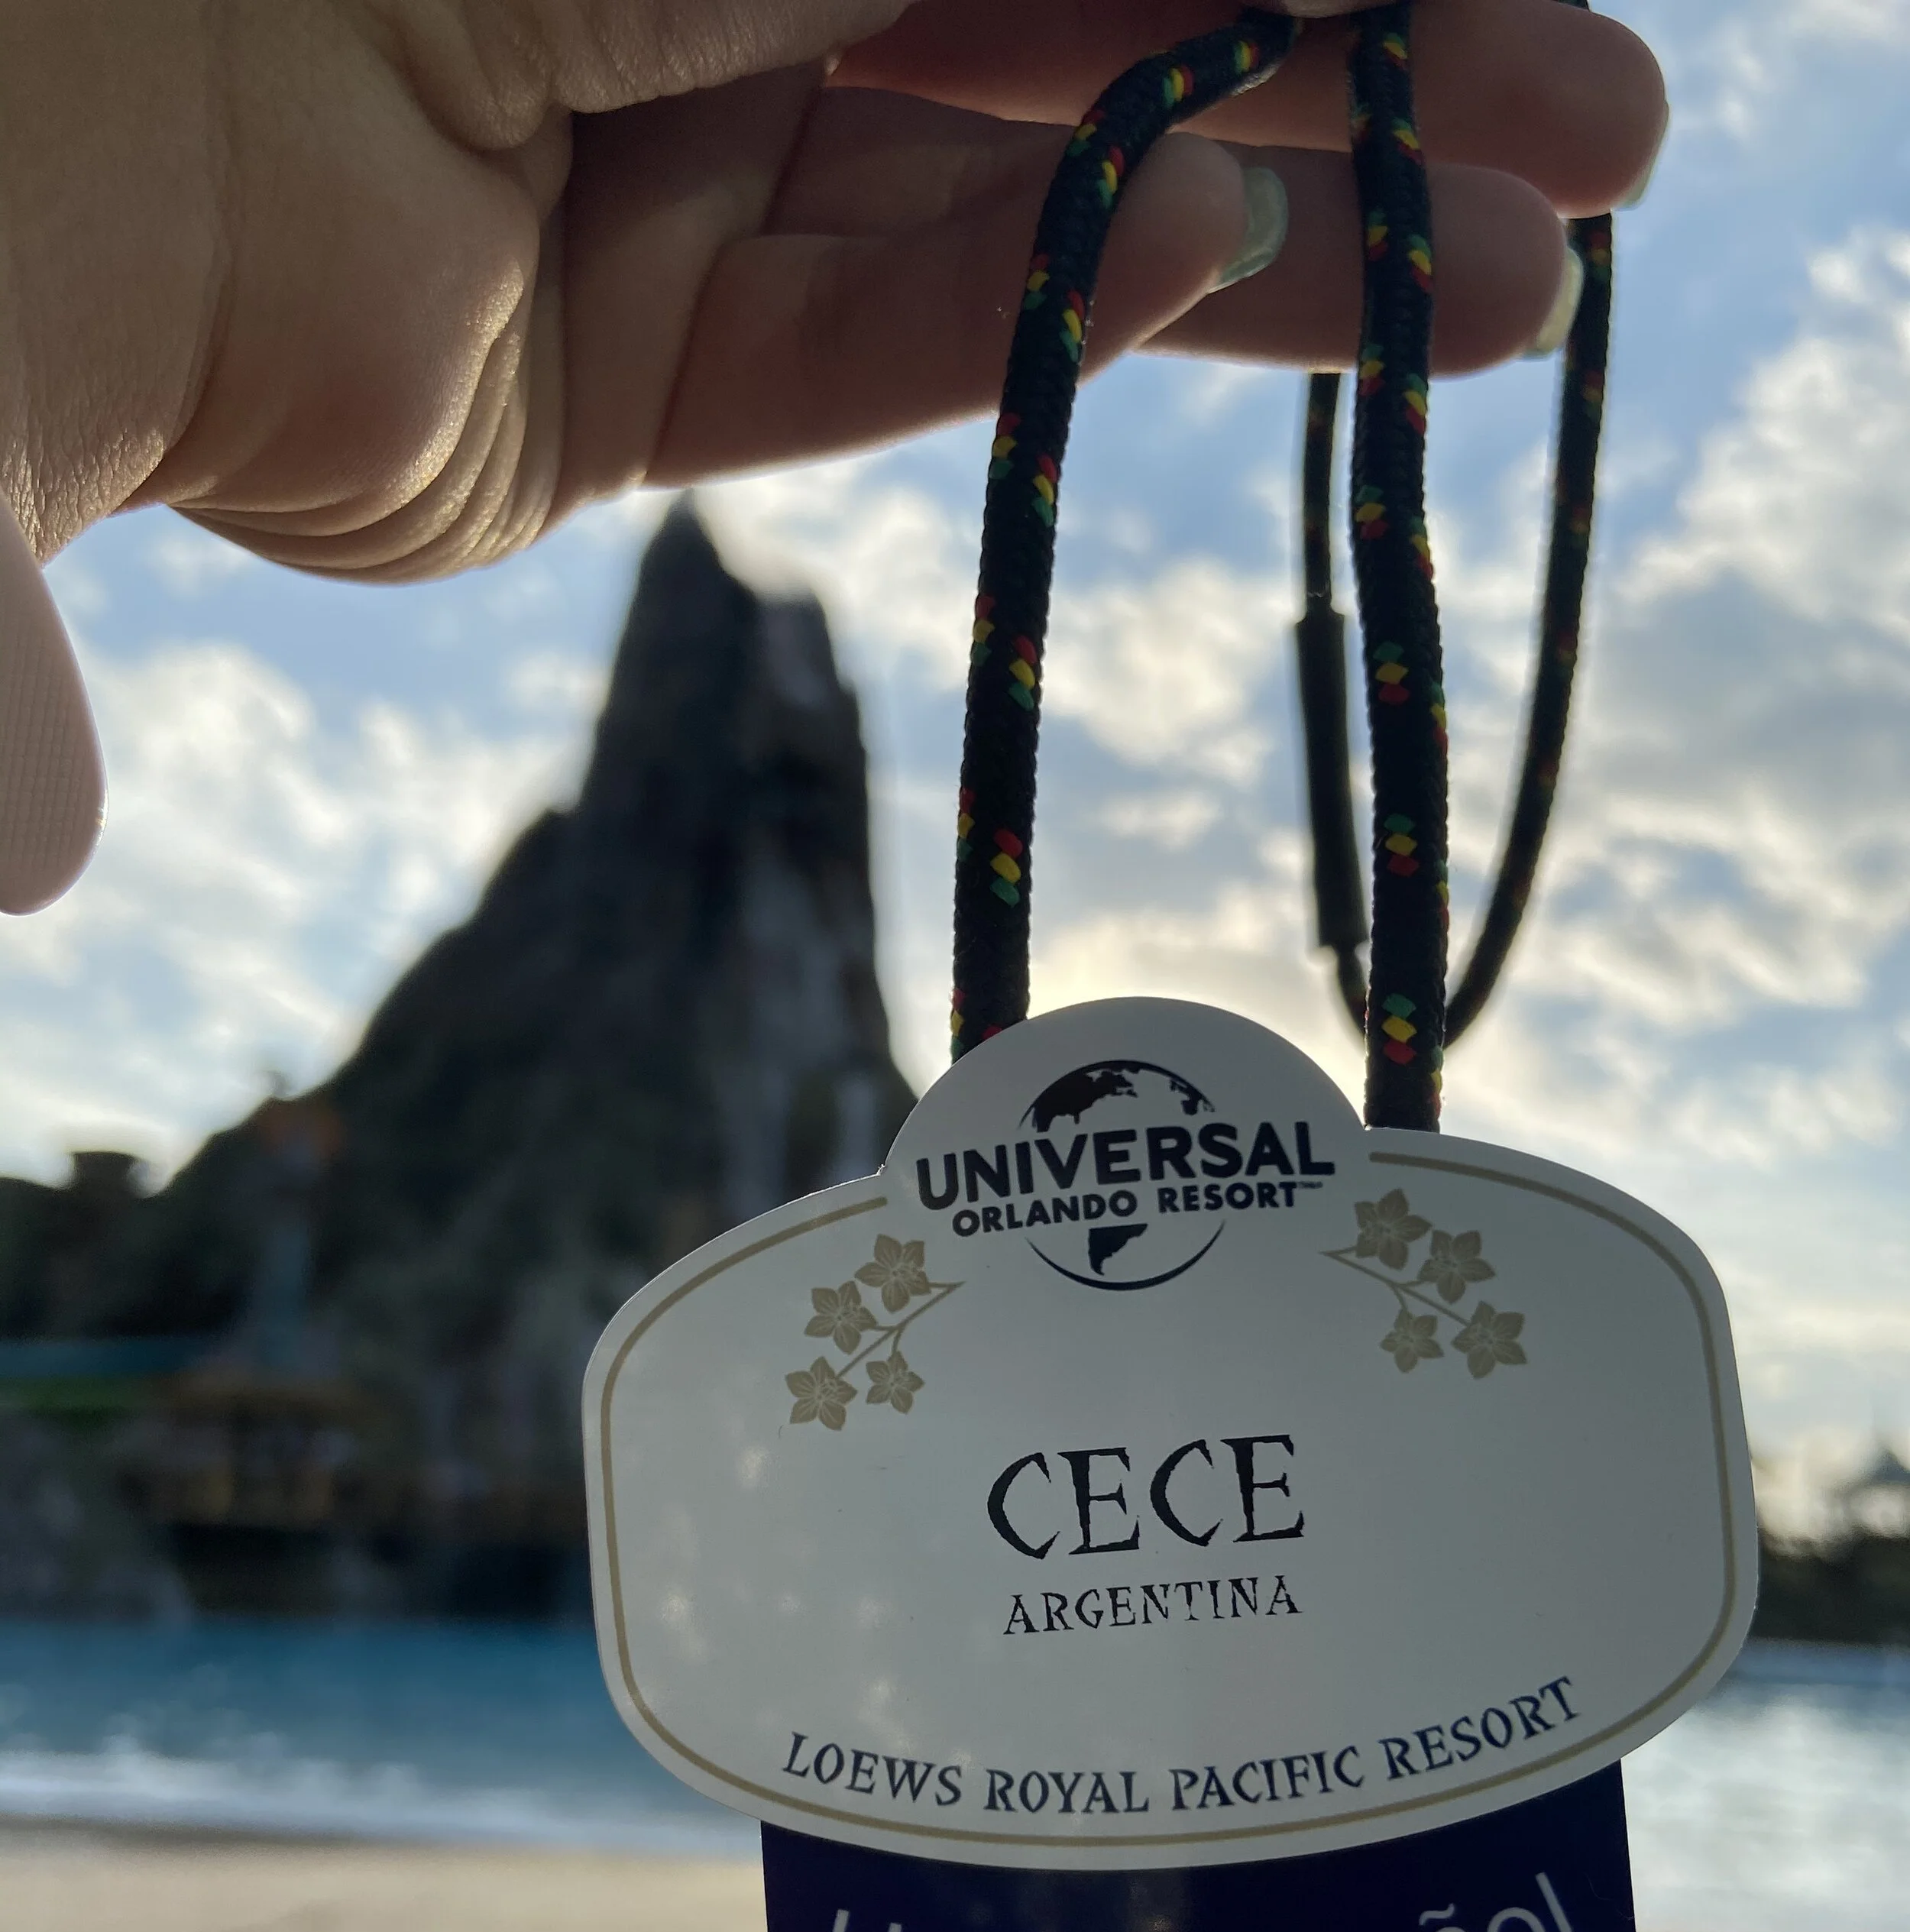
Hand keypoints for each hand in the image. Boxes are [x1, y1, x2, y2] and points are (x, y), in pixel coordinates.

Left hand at [0, 0, 1663, 578]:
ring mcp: (627, 173)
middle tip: (1586, 143)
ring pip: (999, 190)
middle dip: (1337, 62)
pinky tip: (1229, 273)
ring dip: (1257, 230)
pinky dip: (1037, 309)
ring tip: (1500, 286)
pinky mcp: (585, 384)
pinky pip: (856, 334)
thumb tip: (1076, 178)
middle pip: (1061, 13)